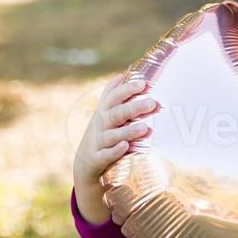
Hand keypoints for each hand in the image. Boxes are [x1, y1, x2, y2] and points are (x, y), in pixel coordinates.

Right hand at [73, 73, 157, 223]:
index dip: (127, 89)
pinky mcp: (97, 159)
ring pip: (112, 135)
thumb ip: (112, 94)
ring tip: (145, 128)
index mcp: (103, 112)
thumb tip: (122, 74)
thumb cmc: (101, 132)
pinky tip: (126, 146)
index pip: (114, 97)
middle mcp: (100, 125)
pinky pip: (105, 155)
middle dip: (134, 108)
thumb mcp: (104, 113)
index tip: (143, 83)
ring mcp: (97, 142)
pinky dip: (115, 151)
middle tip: (152, 103)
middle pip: (116, 114)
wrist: (85, 163)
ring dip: (129, 131)